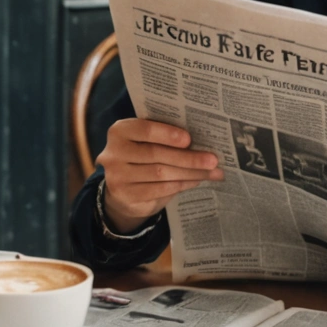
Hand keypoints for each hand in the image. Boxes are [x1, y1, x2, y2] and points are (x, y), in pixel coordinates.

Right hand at [96, 119, 222, 234]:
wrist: (121, 190)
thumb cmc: (141, 157)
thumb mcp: (146, 142)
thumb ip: (165, 137)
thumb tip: (203, 140)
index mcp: (120, 132)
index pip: (144, 129)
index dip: (167, 134)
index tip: (189, 139)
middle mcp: (114, 154)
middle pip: (156, 154)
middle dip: (188, 158)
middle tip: (213, 160)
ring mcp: (117, 177)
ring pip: (161, 174)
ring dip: (190, 173)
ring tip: (212, 172)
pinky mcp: (127, 197)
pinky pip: (160, 190)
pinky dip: (182, 184)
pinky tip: (196, 180)